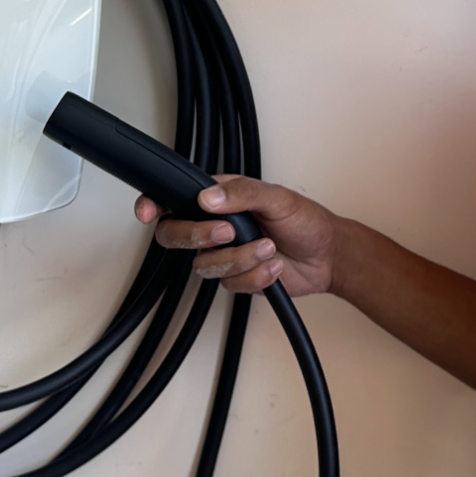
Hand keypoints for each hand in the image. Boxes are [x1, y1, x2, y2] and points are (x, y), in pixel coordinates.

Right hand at [134, 176, 339, 296]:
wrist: (327, 256)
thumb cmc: (305, 220)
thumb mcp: (277, 197)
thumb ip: (241, 193)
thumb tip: (207, 196)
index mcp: (220, 198)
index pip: (174, 199)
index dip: (154, 206)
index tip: (149, 213)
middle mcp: (215, 226)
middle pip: (175, 235)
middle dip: (199, 236)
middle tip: (229, 232)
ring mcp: (224, 253)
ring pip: (205, 264)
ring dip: (240, 258)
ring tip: (268, 247)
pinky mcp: (236, 277)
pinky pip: (229, 283)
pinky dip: (255, 275)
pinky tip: (273, 265)